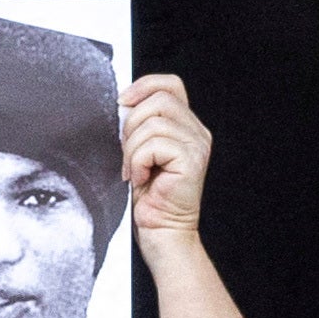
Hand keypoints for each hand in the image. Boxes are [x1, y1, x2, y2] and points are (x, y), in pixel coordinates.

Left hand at [117, 73, 214, 239]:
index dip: (144, 86)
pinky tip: (141, 179)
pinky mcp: (192, 160)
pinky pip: (153, 145)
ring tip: (134, 171)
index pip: (170, 85)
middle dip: (131, 124)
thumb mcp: (140, 152)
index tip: (121, 102)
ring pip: (152, 123)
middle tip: (127, 154)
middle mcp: (197, 132)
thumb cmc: (150, 198)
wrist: (162, 232)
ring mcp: (197, 145)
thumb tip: (123, 105)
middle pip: (158, 100)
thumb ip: (138, 126)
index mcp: (186, 126)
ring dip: (132, 149)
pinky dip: (138, 163)